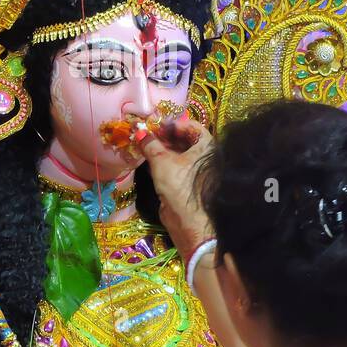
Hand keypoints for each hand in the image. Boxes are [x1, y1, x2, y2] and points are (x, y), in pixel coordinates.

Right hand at [137, 115, 214, 260]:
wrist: (188, 222)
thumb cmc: (180, 186)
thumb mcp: (162, 162)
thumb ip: (150, 144)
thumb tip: (139, 131)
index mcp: (207, 146)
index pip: (190, 126)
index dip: (172, 124)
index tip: (154, 126)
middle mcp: (205, 156)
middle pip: (184, 139)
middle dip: (164, 136)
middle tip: (146, 136)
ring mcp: (197, 170)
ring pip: (179, 153)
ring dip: (162, 149)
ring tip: (144, 146)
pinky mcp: (189, 182)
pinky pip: (176, 166)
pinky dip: (164, 161)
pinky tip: (149, 159)